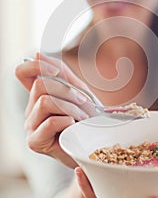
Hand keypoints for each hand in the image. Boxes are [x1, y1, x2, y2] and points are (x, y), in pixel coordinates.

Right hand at [15, 52, 94, 167]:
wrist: (97, 143)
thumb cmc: (87, 118)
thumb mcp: (77, 89)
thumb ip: (60, 72)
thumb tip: (36, 53)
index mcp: (39, 95)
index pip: (22, 72)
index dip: (35, 66)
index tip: (56, 71)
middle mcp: (31, 109)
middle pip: (40, 85)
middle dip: (67, 91)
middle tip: (83, 102)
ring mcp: (30, 126)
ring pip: (45, 102)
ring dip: (70, 108)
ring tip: (81, 118)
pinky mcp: (35, 142)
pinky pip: (50, 122)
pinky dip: (67, 122)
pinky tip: (73, 128)